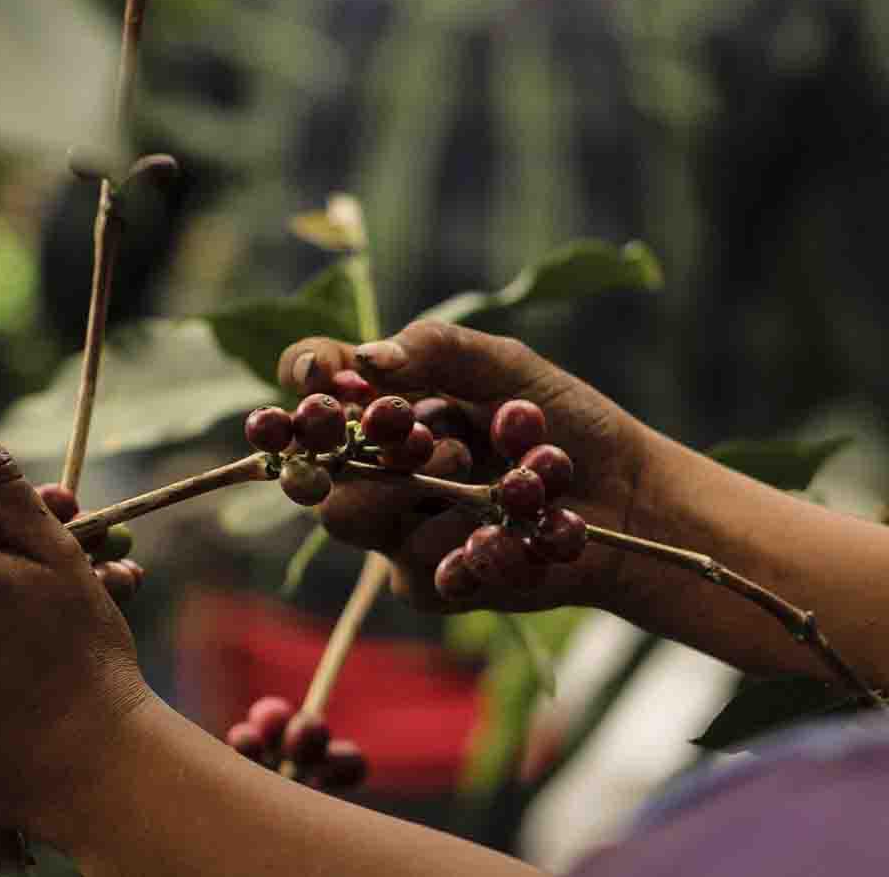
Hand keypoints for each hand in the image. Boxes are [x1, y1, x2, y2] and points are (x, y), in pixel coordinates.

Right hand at [278, 320, 653, 612]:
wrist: (627, 496)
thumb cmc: (566, 421)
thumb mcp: (507, 367)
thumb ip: (438, 350)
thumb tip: (368, 357)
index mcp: (388, 411)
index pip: (316, 387)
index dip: (305, 374)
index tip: (326, 374)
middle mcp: (379, 471)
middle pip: (314, 470)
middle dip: (369, 450)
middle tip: (435, 441)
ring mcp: (397, 531)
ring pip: (352, 519)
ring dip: (424, 492)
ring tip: (490, 483)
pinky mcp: (429, 583)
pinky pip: (414, 570)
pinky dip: (473, 546)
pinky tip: (514, 538)